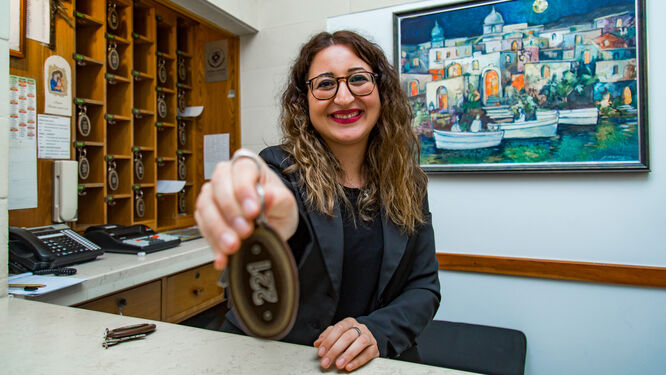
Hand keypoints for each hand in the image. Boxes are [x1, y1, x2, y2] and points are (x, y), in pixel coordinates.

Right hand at [195, 149, 297, 269]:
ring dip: (219, 230)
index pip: (241, 170)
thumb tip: (269, 196)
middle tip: (245, 231)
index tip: (253, 211)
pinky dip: (213, 243)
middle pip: (218, 187)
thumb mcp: (286, 203)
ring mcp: (213, 195)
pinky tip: (223, 255)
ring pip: (206, 207)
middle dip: (231, 212)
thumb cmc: (277, 205)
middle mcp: (227, 176)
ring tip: (233, 246)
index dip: (244, 190)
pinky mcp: (205, 215)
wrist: (272, 222)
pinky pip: (203, 227)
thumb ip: (279, 199)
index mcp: (248, 166)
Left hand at [313, 317, 378, 371]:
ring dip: (348, 354)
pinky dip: (357, 361)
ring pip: (360, 343)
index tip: (321, 352)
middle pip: (347, 336)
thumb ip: (327, 337)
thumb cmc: (350, 337)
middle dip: (334, 351)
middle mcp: (360, 328)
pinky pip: (367, 354)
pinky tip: (348, 367)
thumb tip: (317, 343)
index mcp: (349, 322)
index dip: (328, 340)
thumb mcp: (337, 334)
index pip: (338, 328)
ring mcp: (369, 337)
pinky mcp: (374, 348)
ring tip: (338, 365)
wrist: (368, 339)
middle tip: (326, 362)